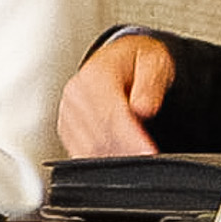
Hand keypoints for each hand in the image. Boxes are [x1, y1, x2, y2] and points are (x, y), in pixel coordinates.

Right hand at [58, 35, 172, 155]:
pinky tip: (121, 159)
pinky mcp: (67, 128)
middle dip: (126, 153)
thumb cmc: (135, 63)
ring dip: (114, 159)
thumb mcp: (154, 61)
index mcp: (95, 74)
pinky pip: (81, 153)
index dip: (131, 138)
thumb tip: (144, 107)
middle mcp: (76, 93)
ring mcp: (68, 112)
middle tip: (150, 161)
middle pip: (98, 135)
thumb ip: (151, 83)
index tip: (148, 152)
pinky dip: (102, 161)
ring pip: (88, 148)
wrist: (119, 60)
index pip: (111, 114)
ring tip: (139, 160)